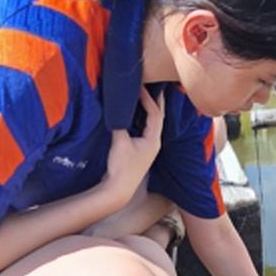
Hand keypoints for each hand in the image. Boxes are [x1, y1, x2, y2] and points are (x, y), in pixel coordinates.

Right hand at [102, 88, 163, 205]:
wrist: (118, 189)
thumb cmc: (121, 167)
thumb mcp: (119, 142)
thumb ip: (119, 123)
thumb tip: (116, 109)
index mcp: (154, 139)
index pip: (155, 113)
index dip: (148, 98)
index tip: (140, 86)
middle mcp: (154, 142)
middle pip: (158, 117)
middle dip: (156, 101)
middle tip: (153, 85)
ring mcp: (148, 147)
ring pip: (152, 123)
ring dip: (149, 109)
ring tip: (145, 95)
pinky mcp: (140, 151)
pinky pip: (144, 129)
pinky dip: (141, 118)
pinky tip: (134, 113)